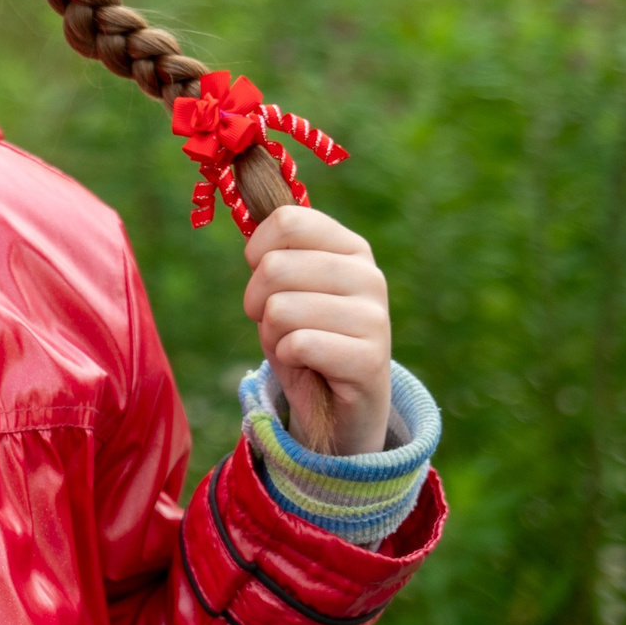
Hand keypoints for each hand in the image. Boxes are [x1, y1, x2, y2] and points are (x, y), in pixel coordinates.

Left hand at [240, 208, 391, 456]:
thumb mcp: (286, 288)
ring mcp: (375, 317)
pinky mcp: (370, 359)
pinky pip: (298, 344)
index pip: (289, 220)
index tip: (263, 276)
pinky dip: (288, 359)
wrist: (339, 404)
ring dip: (273, 334)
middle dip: (256, 301)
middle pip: (273, 267)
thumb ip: (274, 254)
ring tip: (297, 345)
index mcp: (351, 248)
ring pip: (280, 309)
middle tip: (277, 322)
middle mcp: (369, 276)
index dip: (257, 251)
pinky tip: (309, 365)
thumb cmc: (306, 335)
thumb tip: (251, 230)